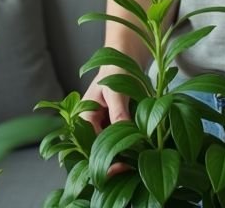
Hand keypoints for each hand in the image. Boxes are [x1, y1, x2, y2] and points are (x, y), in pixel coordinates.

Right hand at [81, 63, 134, 177]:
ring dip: (122, 156)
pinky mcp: (114, 125)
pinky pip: (119, 141)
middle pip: (96, 152)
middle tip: (131, 168)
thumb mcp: (116, 89)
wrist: (125, 57)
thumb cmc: (117, 68)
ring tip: (138, 160)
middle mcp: (90, 124)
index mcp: (83, 116)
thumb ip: (119, 111)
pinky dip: (129, 147)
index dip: (103, 160)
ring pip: (108, 149)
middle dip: (112, 162)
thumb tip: (125, 133)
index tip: (121, 167)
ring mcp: (102, 126)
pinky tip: (140, 150)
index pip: (89, 146)